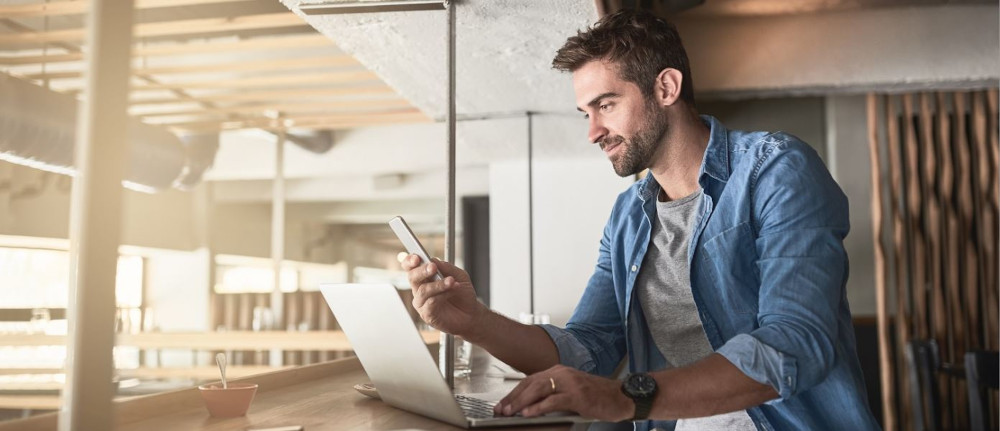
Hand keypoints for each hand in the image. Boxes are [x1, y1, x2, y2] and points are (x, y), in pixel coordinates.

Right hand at [402, 255, 484, 337]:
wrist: (471, 314)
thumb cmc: (463, 295)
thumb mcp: (459, 276)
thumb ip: (447, 268)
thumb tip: (434, 260)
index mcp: (425, 277)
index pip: (411, 267)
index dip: (410, 261)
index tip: (417, 257)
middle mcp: (420, 289)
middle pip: (412, 277)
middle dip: (422, 270)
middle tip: (433, 267)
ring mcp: (422, 302)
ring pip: (423, 290)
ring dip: (438, 284)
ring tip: (451, 281)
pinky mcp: (427, 314)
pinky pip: (430, 302)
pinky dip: (442, 295)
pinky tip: (451, 292)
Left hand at [493, 365, 632, 421]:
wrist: (622, 396)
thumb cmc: (598, 396)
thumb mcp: (571, 392)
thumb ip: (553, 394)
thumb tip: (530, 406)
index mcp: (559, 371)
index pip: (530, 381)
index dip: (514, 393)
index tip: (502, 404)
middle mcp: (562, 373)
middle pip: (530, 384)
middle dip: (512, 398)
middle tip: (500, 410)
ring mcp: (570, 383)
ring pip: (538, 390)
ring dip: (521, 402)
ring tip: (509, 412)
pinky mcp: (578, 395)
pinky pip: (553, 401)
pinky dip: (538, 407)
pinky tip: (528, 413)